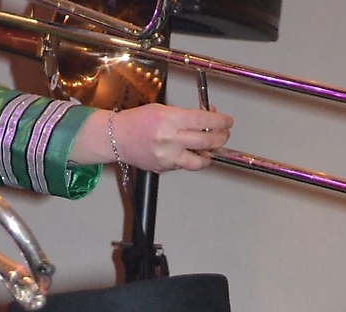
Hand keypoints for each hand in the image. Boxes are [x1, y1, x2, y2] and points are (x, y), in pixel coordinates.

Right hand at [69, 103, 232, 173]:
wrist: (118, 138)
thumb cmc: (139, 121)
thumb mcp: (163, 110)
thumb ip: (185, 116)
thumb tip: (207, 119)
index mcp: (170, 120)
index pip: (203, 121)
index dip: (220, 121)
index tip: (227, 121)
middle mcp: (170, 139)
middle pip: (206, 142)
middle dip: (221, 138)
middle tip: (225, 134)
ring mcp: (168, 156)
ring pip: (199, 161)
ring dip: (210, 155)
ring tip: (212, 148)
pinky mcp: (165, 168)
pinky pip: (185, 165)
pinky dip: (192, 159)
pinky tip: (191, 152)